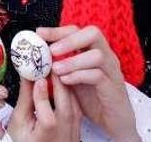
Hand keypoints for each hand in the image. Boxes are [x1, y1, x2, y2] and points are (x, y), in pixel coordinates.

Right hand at [7, 75, 81, 141]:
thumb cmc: (27, 141)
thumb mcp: (18, 121)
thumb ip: (25, 99)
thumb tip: (28, 76)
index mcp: (47, 133)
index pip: (45, 109)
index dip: (41, 92)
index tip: (36, 75)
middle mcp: (65, 132)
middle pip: (65, 102)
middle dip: (58, 81)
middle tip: (49, 64)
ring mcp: (74, 130)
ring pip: (74, 102)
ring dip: (65, 85)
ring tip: (55, 71)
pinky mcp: (79, 127)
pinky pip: (77, 106)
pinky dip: (70, 94)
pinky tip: (62, 84)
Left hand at [42, 25, 139, 141]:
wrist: (114, 120)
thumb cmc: (92, 96)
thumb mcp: (72, 76)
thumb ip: (58, 64)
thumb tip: (36, 57)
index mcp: (93, 49)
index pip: (77, 30)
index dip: (58, 30)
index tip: (39, 33)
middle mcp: (105, 56)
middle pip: (93, 34)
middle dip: (69, 40)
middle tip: (52, 50)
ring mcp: (111, 71)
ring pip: (97, 55)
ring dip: (73, 60)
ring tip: (55, 69)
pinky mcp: (113, 88)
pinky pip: (98, 76)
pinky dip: (79, 76)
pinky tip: (65, 81)